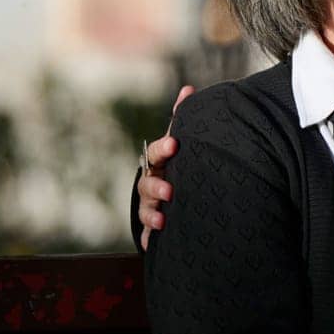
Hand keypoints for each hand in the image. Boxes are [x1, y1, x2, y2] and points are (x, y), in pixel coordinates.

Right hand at [137, 85, 194, 250]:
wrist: (169, 189)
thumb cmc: (179, 160)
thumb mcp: (181, 140)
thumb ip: (184, 116)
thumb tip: (189, 88)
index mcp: (160, 160)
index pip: (157, 152)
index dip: (164, 148)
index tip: (176, 144)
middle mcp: (151, 181)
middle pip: (147, 183)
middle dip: (157, 186)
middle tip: (170, 191)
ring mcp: (150, 203)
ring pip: (145, 208)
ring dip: (151, 214)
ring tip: (162, 220)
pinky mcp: (152, 223)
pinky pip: (147, 233)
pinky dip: (149, 238)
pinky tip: (152, 245)